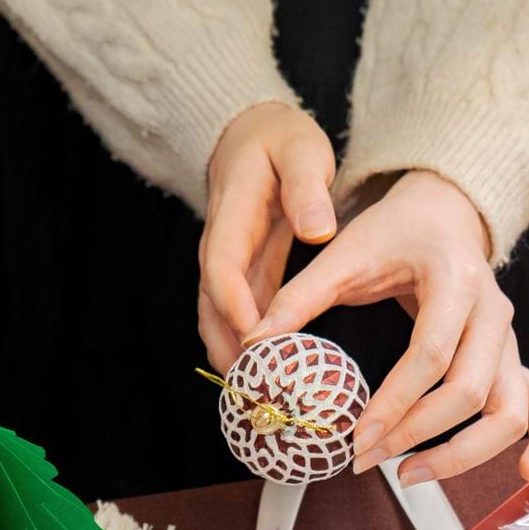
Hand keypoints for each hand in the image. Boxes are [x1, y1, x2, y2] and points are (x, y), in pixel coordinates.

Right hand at [199, 103, 335, 374]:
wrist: (251, 133)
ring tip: (257, 396)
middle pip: (211, 305)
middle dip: (227, 348)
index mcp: (231, 216)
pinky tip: (267, 373)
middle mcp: (220, 246)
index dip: (234, 305)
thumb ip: (307, 186)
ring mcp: (227, 263)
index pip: (222, 268)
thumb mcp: (300, 150)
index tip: (253, 339)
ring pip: (218, 317)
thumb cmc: (279, 141)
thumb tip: (317, 228)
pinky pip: (236, 316)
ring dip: (232, 355)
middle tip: (253, 389)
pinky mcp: (240, 274)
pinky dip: (246, 345)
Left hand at [247, 170, 528, 483]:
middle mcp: (494, 312)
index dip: (395, 403)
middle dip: (416, 434)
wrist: (444, 213)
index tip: (357, 438)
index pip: (431, 356)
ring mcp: (510, 339)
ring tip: (410, 475)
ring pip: (510, 411)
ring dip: (466, 453)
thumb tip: (255, 342)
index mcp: (456, 281)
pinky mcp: (515, 358)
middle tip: (366, 458)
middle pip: (470, 391)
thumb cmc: (396, 232)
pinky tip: (521, 474)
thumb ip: (300, 296)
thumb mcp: (345, 251)